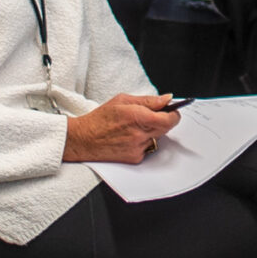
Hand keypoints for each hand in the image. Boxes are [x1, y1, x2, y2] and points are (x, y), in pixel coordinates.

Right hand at [63, 93, 181, 163]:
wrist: (83, 140)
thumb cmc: (100, 119)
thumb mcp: (122, 100)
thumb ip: (148, 100)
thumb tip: (167, 99)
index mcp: (137, 117)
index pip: (169, 119)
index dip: (173, 114)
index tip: (172, 110)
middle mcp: (139, 134)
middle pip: (166, 128)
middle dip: (163, 120)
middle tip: (151, 116)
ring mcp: (138, 148)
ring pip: (157, 138)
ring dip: (152, 132)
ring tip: (134, 127)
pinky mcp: (135, 158)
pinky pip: (148, 147)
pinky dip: (143, 142)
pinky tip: (129, 138)